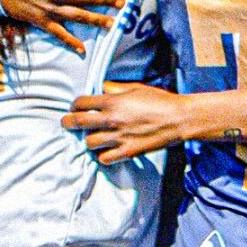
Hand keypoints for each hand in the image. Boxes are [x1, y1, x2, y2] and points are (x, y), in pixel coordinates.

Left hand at [62, 82, 190, 164]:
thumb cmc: (160, 101)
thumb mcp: (136, 88)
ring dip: (89, 139)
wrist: (178, 119)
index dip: (75, 104)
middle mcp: (111, 119)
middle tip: (67, 123)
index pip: (81, 103)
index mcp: (113, 101)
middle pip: (78, 122)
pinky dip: (103, 156)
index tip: (75, 107)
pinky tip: (106, 151)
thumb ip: (115, 88)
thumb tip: (102, 88)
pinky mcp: (127, 151)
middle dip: (68, 122)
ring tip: (93, 137)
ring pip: (89, 142)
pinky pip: (104, 158)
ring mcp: (118, 137)